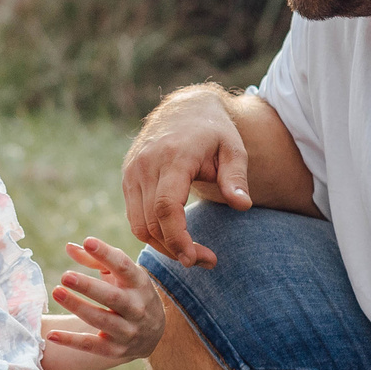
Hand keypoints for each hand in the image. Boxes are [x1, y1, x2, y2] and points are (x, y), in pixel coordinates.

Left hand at [46, 238, 163, 365]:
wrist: (152, 333)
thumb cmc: (130, 293)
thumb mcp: (121, 275)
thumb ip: (96, 259)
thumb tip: (69, 247)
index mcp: (139, 284)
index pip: (124, 267)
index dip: (106, 254)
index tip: (89, 242)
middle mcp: (137, 308)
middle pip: (112, 297)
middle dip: (88, 286)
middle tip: (65, 275)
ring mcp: (127, 331)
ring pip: (101, 320)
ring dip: (78, 307)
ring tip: (57, 292)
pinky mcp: (115, 350)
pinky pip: (91, 345)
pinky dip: (71, 341)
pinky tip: (51, 335)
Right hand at [123, 85, 254, 267]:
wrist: (183, 108)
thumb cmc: (214, 131)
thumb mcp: (233, 149)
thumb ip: (236, 178)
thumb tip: (243, 205)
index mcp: (173, 157)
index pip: (166, 207)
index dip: (178, 238)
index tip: (195, 259)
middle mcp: (146, 165)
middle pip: (151, 222)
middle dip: (176, 249)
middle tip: (206, 261)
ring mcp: (132, 172)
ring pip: (138, 224)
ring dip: (162, 246)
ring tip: (192, 254)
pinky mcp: (128, 178)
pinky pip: (135, 216)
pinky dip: (153, 233)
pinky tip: (176, 238)